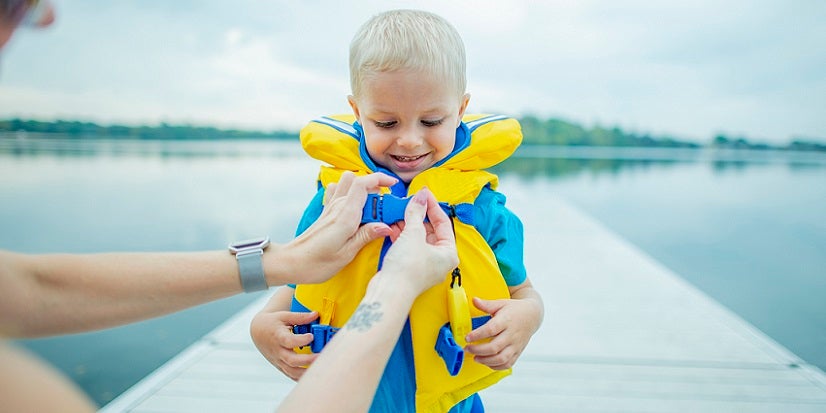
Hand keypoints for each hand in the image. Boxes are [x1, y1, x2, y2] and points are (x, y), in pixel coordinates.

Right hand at [250, 309, 318, 380]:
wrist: (258, 333)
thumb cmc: (272, 323)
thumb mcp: (284, 316)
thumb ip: (300, 317)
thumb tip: (315, 314)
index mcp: (278, 337)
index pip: (288, 341)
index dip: (300, 340)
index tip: (311, 336)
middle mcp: (278, 351)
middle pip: (291, 360)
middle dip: (307, 360)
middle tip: (321, 356)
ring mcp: (279, 361)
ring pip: (292, 372)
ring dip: (306, 372)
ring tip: (321, 368)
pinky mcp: (281, 366)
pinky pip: (291, 376)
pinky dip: (302, 378)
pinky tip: (314, 375)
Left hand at [277, 172, 396, 283]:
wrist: (292, 263)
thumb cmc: (317, 263)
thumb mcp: (346, 254)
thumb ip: (366, 236)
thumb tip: (387, 226)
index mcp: (345, 215)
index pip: (363, 183)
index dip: (380, 178)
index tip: (394, 186)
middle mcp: (337, 206)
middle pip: (358, 181)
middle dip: (375, 187)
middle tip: (385, 207)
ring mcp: (331, 207)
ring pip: (348, 183)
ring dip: (362, 188)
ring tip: (371, 207)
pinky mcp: (327, 212)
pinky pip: (338, 192)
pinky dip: (348, 193)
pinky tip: (354, 207)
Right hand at [376, 188, 457, 295]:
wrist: (390, 292)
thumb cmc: (407, 268)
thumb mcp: (413, 234)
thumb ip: (416, 213)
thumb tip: (420, 197)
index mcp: (449, 253)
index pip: (443, 223)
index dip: (432, 206)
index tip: (423, 194)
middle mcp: (440, 260)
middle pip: (431, 230)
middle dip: (418, 215)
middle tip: (409, 202)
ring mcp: (425, 265)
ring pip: (418, 239)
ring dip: (409, 225)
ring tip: (399, 213)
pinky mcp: (411, 268)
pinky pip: (409, 247)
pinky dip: (402, 236)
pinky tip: (393, 227)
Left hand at [464, 293, 542, 369]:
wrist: (532, 316)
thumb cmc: (514, 310)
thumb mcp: (501, 303)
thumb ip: (486, 304)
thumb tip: (473, 300)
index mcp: (506, 320)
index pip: (491, 329)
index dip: (477, 335)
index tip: (467, 337)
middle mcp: (512, 334)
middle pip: (495, 347)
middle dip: (478, 350)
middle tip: (468, 348)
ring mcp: (516, 345)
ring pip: (501, 358)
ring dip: (486, 360)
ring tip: (475, 357)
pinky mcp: (518, 352)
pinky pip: (507, 364)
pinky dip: (496, 366)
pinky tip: (487, 362)